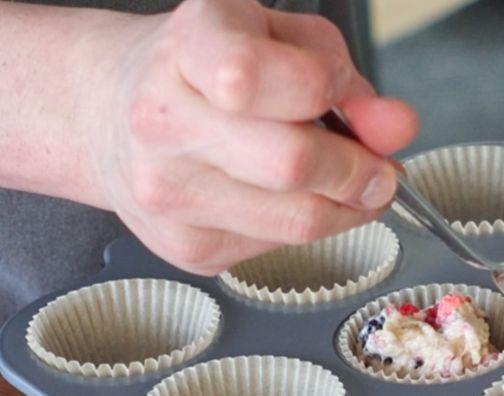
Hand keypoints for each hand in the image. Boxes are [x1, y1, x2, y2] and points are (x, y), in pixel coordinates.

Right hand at [88, 0, 416, 273]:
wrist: (108, 115)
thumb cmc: (204, 68)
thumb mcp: (279, 40)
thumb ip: (344, 79)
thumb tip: (395, 128)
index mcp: (188, 47)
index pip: (255, 77)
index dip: (326, 91)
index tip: (348, 101)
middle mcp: (164, 120)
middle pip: (291, 163)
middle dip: (358, 170)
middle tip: (378, 168)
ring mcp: (169, 192)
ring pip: (297, 221)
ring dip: (346, 207)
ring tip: (346, 183)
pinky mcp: (186, 248)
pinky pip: (280, 246)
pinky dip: (308, 225)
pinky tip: (290, 199)